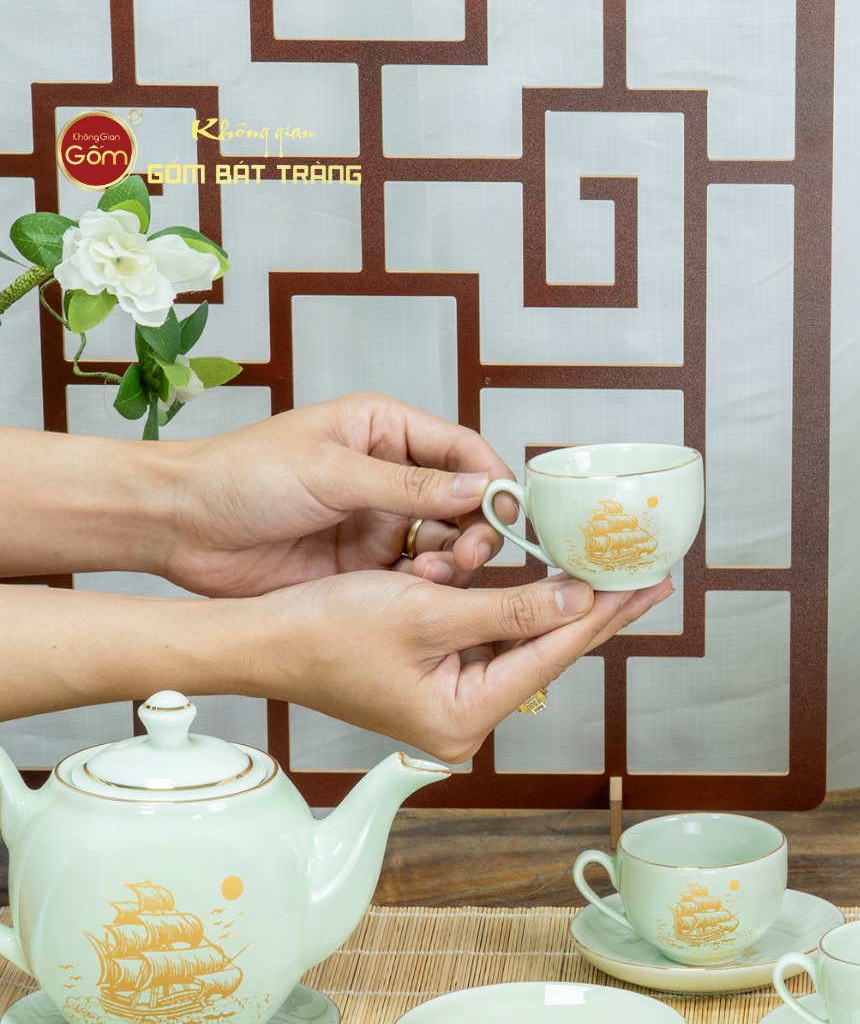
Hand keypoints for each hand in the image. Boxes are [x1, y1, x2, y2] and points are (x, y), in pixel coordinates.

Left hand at [161, 392, 513, 597]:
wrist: (180, 527)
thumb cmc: (240, 475)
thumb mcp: (330, 472)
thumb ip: (407, 486)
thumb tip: (478, 491)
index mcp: (384, 431)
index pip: (462, 450)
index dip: (493, 480)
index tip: (513, 511)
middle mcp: (391, 476)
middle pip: (464, 502)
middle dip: (478, 528)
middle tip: (473, 553)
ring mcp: (379, 522)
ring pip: (446, 542)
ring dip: (454, 560)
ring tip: (439, 575)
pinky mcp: (365, 564)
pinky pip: (416, 575)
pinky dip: (427, 586)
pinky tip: (420, 592)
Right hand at [255, 570, 673, 761]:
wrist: (260, 639)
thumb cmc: (325, 630)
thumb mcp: (429, 611)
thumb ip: (511, 609)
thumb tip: (577, 599)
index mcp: (463, 717)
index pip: (551, 654)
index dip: (603, 613)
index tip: (648, 587)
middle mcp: (462, 719)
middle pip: (542, 651)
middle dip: (590, 609)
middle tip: (645, 578)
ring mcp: (447, 701)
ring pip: (516, 641)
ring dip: (544, 601)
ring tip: (603, 569)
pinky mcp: (433, 680)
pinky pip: (484, 638)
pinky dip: (506, 606)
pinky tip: (542, 580)